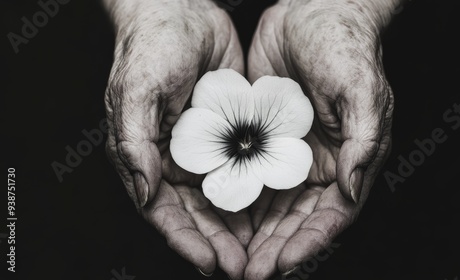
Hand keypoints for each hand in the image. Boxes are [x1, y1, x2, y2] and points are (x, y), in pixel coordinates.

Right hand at [103, 0, 249, 277]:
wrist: (181, 10)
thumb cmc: (151, 46)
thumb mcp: (136, 92)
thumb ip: (134, 145)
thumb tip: (146, 193)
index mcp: (145, 156)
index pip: (164, 211)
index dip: (186, 239)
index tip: (211, 262)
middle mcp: (173, 159)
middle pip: (196, 213)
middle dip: (218, 242)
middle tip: (244, 267)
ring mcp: (203, 148)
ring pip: (221, 198)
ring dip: (237, 227)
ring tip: (259, 251)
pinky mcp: (229, 133)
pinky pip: (242, 169)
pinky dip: (253, 193)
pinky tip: (270, 212)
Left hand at [245, 0, 396, 277]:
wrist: (311, 10)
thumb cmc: (344, 46)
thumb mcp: (361, 90)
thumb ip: (363, 143)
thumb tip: (351, 190)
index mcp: (349, 159)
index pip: (330, 215)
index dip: (308, 243)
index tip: (282, 265)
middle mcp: (318, 163)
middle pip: (296, 218)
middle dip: (274, 248)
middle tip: (248, 272)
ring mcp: (288, 152)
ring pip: (270, 204)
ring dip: (253, 233)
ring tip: (231, 257)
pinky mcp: (261, 136)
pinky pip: (248, 174)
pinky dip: (237, 199)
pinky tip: (219, 217)